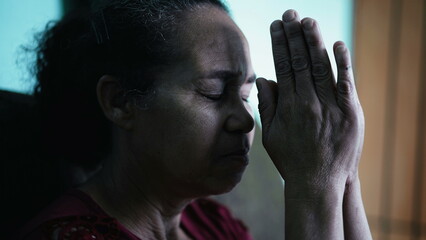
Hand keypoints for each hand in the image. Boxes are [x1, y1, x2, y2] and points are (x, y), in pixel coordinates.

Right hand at [256, 9, 364, 196]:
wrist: (318, 182)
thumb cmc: (291, 159)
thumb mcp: (270, 135)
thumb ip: (267, 106)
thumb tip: (263, 78)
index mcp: (288, 106)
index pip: (283, 66)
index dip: (279, 44)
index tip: (276, 26)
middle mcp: (308, 102)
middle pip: (300, 61)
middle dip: (294, 35)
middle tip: (290, 14)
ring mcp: (330, 107)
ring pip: (321, 67)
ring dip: (315, 42)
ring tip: (308, 22)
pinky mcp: (350, 113)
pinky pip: (346, 83)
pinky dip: (342, 63)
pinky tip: (337, 45)